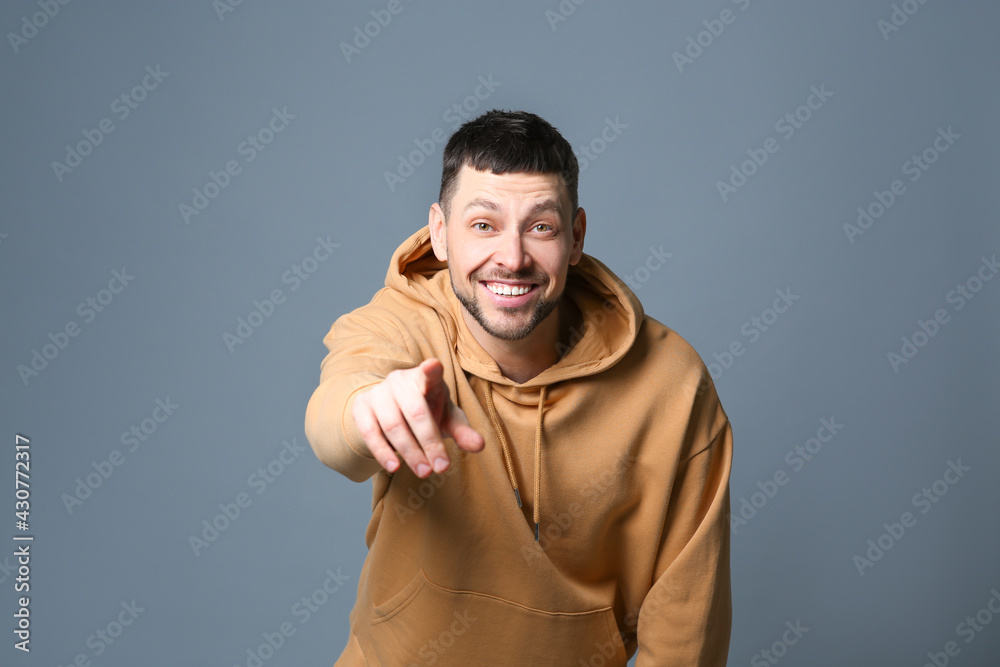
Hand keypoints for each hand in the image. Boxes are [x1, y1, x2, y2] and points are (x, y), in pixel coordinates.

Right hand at [351, 358, 484, 476]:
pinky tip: (395, 467)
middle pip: (415, 411)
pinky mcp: (362, 407)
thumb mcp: (447, 419)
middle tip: (441, 468)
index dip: (431, 370)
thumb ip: (462, 431)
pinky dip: (382, 452)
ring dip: (410, 452)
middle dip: (429, 442)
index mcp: (426, 378)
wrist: (391, 407)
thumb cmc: (427, 410)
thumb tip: (479, 446)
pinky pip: (370, 432)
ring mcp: (379, 392)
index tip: (433, 366)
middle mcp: (400, 380)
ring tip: (425, 472)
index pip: (430, 372)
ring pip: (393, 425)